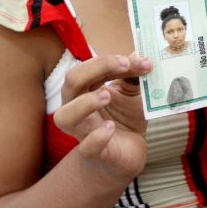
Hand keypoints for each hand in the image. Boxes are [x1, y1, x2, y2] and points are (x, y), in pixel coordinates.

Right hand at [53, 53, 151, 180]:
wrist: (128, 153)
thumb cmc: (125, 118)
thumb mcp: (133, 92)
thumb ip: (134, 75)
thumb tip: (140, 54)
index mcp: (85, 89)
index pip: (87, 67)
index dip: (109, 60)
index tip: (138, 60)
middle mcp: (77, 107)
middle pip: (71, 82)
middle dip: (96, 68)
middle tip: (124, 66)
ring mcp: (83, 131)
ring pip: (65, 117)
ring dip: (85, 103)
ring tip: (107, 95)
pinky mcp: (94, 153)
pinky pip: (87, 147)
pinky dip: (98, 136)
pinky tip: (111, 128)